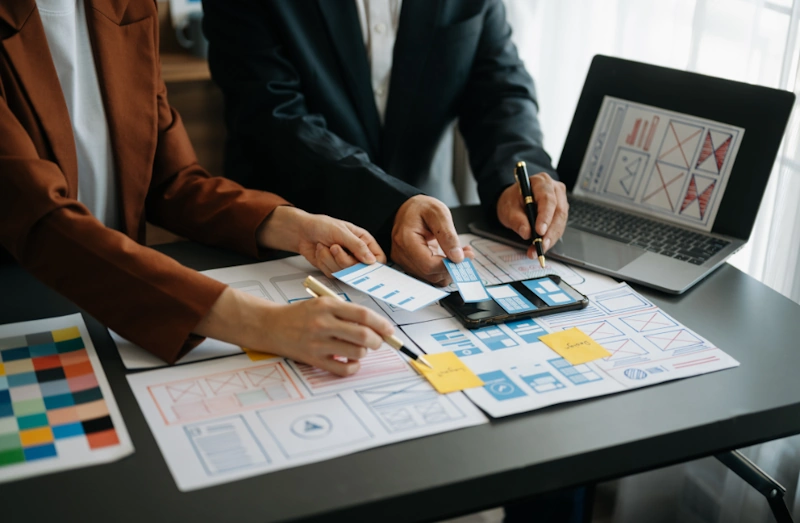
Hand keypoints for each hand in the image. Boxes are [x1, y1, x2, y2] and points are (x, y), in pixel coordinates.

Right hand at [195, 287, 394, 375]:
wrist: (270, 325)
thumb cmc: (299, 315)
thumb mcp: (322, 304)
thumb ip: (346, 313)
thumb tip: (376, 326)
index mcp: (327, 306)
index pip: (363, 315)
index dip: (381, 324)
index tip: (389, 330)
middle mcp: (323, 323)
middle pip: (362, 335)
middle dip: (376, 341)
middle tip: (377, 342)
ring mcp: (318, 343)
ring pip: (356, 352)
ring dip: (363, 352)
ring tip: (358, 349)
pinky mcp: (313, 359)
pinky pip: (342, 368)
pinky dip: (352, 367)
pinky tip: (349, 361)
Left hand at [257, 206, 385, 274]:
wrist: (301, 231)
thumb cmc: (321, 225)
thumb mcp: (341, 231)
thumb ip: (357, 246)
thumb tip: (371, 260)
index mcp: (363, 241)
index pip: (378, 258)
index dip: (373, 264)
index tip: (362, 264)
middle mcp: (356, 253)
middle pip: (359, 269)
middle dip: (343, 259)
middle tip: (334, 247)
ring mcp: (344, 262)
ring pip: (344, 273)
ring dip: (330, 259)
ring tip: (325, 246)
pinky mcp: (333, 268)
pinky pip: (332, 274)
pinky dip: (323, 262)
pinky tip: (321, 252)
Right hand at [390, 195, 473, 284]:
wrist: (406, 209)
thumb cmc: (420, 208)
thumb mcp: (438, 213)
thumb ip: (448, 235)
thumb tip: (457, 257)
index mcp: (406, 240)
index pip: (428, 264)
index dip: (449, 265)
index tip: (466, 257)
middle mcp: (402, 254)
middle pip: (430, 274)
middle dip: (452, 267)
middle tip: (467, 254)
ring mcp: (405, 261)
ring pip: (431, 277)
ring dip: (449, 269)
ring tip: (459, 252)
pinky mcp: (411, 265)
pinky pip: (429, 274)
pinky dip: (443, 269)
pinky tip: (450, 257)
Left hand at [496, 172, 567, 258]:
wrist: (514, 201)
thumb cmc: (512, 200)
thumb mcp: (508, 209)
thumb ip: (517, 220)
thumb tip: (526, 233)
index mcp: (541, 182)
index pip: (547, 199)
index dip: (545, 216)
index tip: (539, 231)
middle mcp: (554, 189)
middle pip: (558, 211)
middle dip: (550, 232)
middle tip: (541, 246)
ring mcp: (560, 200)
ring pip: (560, 221)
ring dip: (551, 238)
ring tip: (539, 249)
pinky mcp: (560, 212)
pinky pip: (559, 226)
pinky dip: (551, 238)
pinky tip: (542, 246)